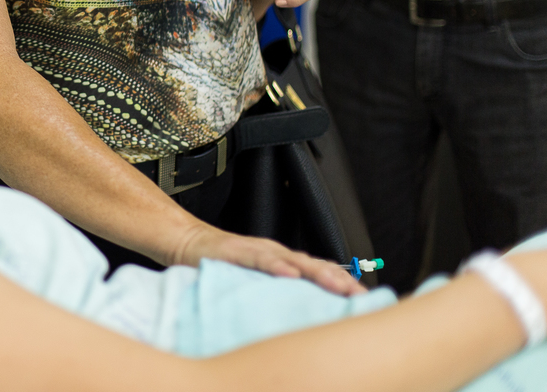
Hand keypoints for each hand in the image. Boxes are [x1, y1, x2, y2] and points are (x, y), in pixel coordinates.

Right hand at [170, 221, 365, 295]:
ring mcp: (257, 251)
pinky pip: (259, 259)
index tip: (365, 299)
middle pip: (314, 265)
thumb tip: (301, 312)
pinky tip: (289, 275)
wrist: (188, 241)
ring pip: (293, 261)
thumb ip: (276, 290)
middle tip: (361, 296)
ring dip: (318, 273)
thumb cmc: (222, 263)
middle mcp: (275, 253)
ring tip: (337, 286)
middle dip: (340, 280)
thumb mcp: (254, 279)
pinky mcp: (236, 251)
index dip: (343, 283)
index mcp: (282, 261)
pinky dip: (276, 266)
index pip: (319, 271)